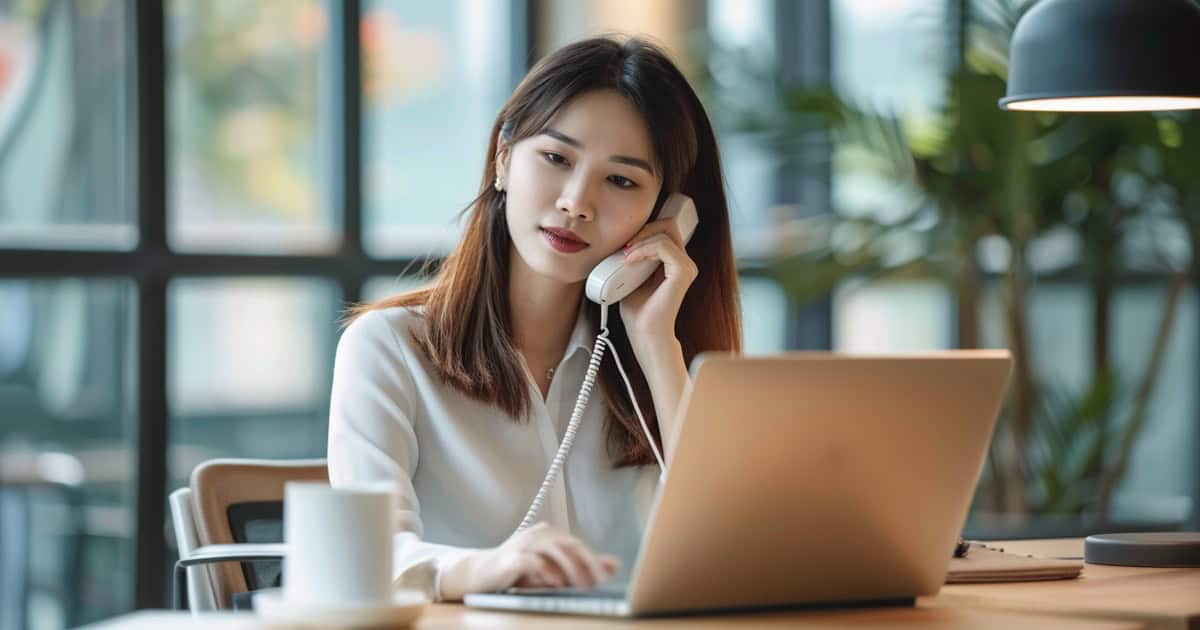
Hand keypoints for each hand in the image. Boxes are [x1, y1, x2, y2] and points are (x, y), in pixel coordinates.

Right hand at [439, 522, 619, 599]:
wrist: (478, 573)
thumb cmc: (516, 572)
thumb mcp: (550, 571)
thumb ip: (579, 567)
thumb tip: (613, 565)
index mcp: (549, 535)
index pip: (577, 545)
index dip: (593, 560)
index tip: (607, 576)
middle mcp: (538, 534)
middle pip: (569, 545)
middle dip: (586, 564)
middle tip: (598, 582)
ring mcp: (524, 543)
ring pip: (554, 550)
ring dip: (571, 568)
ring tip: (582, 584)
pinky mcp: (511, 557)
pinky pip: (533, 561)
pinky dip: (548, 571)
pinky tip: (557, 583)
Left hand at [618, 216, 697, 346]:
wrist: (644, 334)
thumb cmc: (638, 312)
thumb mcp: (632, 277)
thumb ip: (634, 258)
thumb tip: (622, 241)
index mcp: (674, 263)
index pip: (664, 230)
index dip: (644, 231)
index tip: (625, 245)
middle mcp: (684, 263)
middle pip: (668, 225)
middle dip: (643, 230)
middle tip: (625, 246)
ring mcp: (686, 267)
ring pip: (665, 232)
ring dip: (640, 241)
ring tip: (625, 256)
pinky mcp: (682, 272)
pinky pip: (663, 245)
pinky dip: (644, 249)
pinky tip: (630, 260)